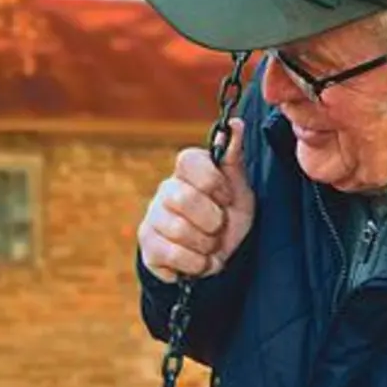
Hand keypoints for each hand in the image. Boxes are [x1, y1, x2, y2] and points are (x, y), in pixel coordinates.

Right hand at [138, 118, 254, 282]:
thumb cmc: (227, 216)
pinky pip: (171, 254)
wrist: (215, 256)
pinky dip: (195, 263)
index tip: (227, 197)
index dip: (212, 182)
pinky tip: (200, 260)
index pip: (188, 160)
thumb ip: (234, 158)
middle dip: (212, 220)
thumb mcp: (239, 188)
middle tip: (219, 227)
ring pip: (178, 230)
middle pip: (184, 198)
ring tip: (210, 245)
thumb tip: (236, 124)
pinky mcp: (147, 244)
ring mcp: (153, 217)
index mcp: (187, 171)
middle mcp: (165, 190)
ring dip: (206, 245)